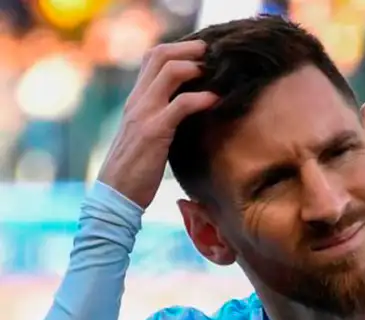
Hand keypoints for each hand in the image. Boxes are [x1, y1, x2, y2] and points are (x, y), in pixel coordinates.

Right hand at [97, 41, 218, 208]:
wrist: (116, 195)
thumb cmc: (136, 169)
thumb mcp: (149, 135)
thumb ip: (163, 117)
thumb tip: (189, 110)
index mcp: (136, 100)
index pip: (152, 58)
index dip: (178, 49)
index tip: (203, 54)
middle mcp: (137, 101)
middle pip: (159, 55)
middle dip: (189, 49)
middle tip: (213, 53)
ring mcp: (144, 114)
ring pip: (168, 71)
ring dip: (195, 66)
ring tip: (217, 72)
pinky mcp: (154, 132)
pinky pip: (180, 105)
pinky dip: (201, 98)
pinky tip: (216, 100)